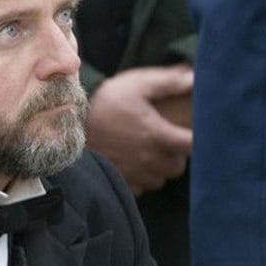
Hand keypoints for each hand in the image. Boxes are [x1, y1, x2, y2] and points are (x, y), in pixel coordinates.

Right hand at [85, 65, 192, 194]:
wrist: (68, 122)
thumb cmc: (107, 101)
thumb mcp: (137, 84)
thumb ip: (168, 82)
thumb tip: (195, 77)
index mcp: (158, 134)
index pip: (193, 146)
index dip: (197, 140)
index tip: (193, 134)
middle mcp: (149, 158)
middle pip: (178, 166)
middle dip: (176, 155)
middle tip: (166, 141)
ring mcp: (134, 173)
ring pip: (161, 179)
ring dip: (159, 168)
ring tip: (149, 151)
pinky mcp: (121, 181)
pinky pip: (141, 187)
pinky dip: (141, 178)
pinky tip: (134, 161)